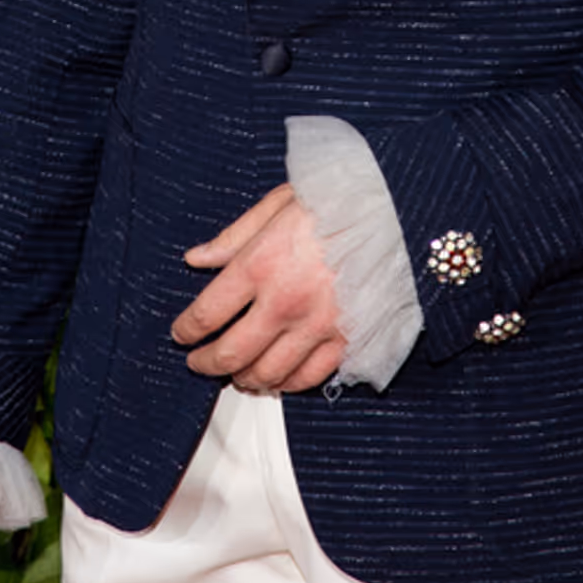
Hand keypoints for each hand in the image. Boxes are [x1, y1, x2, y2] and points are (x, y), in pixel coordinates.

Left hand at [172, 183, 346, 392]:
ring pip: (267, 373)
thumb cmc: (341, 198)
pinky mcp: (347, 339)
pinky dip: (287, 384)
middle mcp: (286, 301)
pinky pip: (309, 377)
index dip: (186, 330)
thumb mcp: (280, 202)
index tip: (181, 334)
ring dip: (244, 378)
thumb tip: (198, 259)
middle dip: (206, 363)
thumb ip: (235, 236)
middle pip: (230, 353)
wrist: (401, 208)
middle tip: (198, 362)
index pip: (207, 313)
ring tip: (235, 373)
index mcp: (263, 262)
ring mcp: (318, 325)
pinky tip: (277, 378)